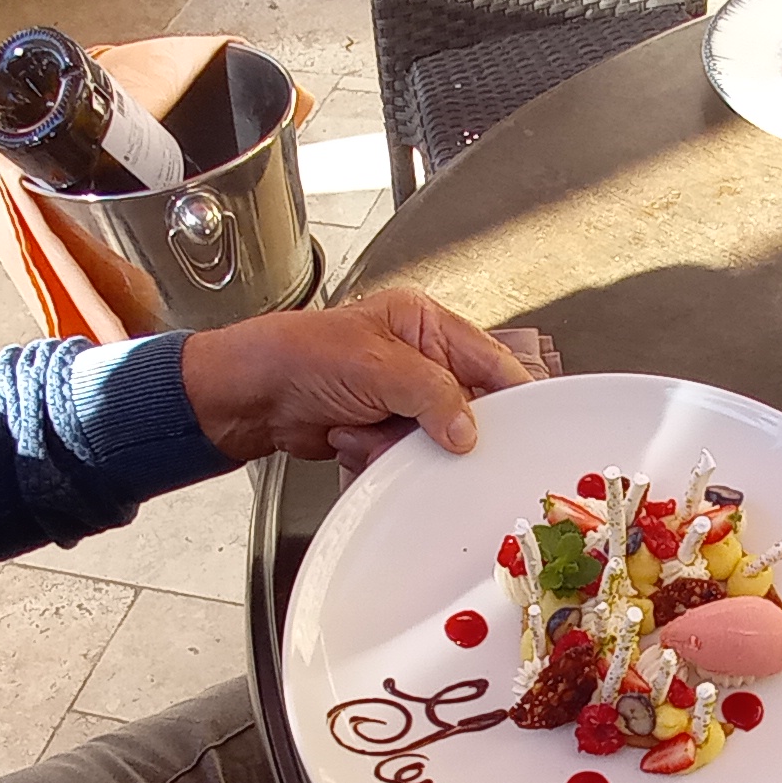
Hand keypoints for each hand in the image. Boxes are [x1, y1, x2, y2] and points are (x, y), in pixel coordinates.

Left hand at [179, 288, 534, 470]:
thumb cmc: (298, 355)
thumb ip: (433, 395)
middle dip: (440, 428)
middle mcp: (417, 359)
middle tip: (425, 435)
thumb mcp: (378, 366)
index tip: (530, 421)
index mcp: (423, 324)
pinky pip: (405, 458)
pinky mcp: (382, 432)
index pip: (487, 357)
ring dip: (401, 446)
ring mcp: (400, 399)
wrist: (251, 397)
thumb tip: (469, 429)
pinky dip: (380, 457)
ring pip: (435, 440)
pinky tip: (353, 439)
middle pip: (465, 407)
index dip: (510, 391)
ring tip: (365, 430)